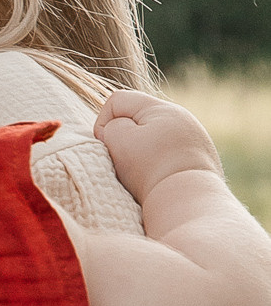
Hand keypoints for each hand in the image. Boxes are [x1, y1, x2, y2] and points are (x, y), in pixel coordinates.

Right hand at [94, 89, 224, 207]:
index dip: (103, 123)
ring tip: (142, 177)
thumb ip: (111, 127)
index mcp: (163, 109)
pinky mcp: (200, 164)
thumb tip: (120, 133)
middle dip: (123, 139)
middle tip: (123, 163)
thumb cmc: (150, 170)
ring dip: (140, 156)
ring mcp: (195, 141)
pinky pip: (169, 157)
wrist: (189, 204)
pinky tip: (159, 183)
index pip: (118, 100)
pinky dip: (158, 168)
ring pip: (152, 140)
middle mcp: (183, 120)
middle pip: (137, 120)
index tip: (107, 148)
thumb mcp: (118, 140)